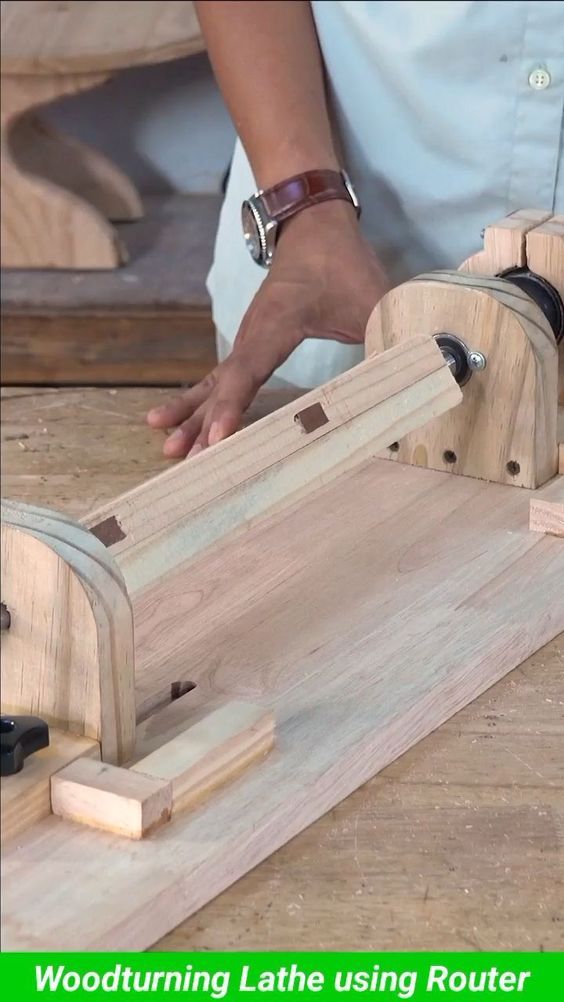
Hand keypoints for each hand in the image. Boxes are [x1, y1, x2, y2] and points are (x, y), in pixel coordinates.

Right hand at [147, 199, 388, 457]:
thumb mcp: (372, 298)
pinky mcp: (249, 345)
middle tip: (175, 455)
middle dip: (197, 421)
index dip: (232, 407)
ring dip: (190, 415)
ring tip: (165, 446)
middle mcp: (252, 334)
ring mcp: (246, 339)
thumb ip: (391, 334)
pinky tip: (181, 425)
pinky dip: (201, 403)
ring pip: (213, 383)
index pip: (247, 371)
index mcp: (276, 324)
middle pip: (220, 384)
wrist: (312, 222)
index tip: (217, 440)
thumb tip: (423, 372)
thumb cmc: (341, 262)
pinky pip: (221, 379)